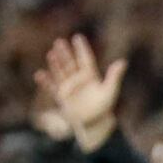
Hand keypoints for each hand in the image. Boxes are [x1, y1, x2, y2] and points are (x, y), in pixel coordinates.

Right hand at [38, 36, 124, 150]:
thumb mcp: (110, 91)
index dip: (81, 49)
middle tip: (59, 41)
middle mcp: (78, 80)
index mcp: (91, 77)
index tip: (77, 37)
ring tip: (51, 54)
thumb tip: (123, 61)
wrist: (94, 125)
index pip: (85, 59)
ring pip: (60, 72)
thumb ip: (114, 76)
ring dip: (55, 63)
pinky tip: (39, 74)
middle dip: (65, 53)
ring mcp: (69, 88)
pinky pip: (51, 87)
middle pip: (70, 63)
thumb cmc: (103, 108)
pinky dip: (45, 81)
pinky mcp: (61, 97)